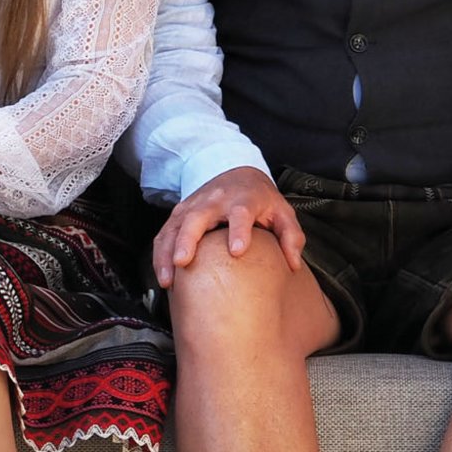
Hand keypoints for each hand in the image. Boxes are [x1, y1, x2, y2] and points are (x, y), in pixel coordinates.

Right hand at [152, 164, 304, 287]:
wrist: (235, 171)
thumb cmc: (260, 199)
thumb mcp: (282, 212)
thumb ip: (291, 237)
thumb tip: (292, 265)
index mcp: (243, 200)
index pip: (240, 214)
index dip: (239, 231)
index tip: (237, 251)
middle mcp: (213, 201)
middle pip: (196, 218)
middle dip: (187, 239)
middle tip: (182, 262)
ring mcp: (191, 206)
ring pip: (174, 228)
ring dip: (166, 253)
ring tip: (167, 280)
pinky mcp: (178, 215)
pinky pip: (164, 235)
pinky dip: (159, 255)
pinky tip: (163, 277)